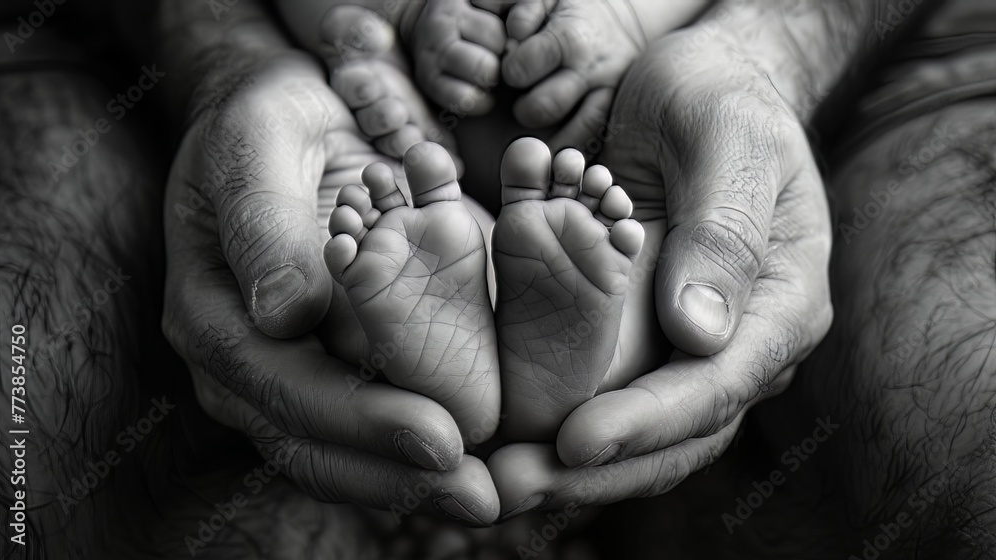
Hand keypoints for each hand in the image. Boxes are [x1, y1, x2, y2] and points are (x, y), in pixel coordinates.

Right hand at [162, 52, 497, 524]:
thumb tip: (286, 317)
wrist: (285, 122)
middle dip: (398, 476)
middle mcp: (244, 364)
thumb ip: (266, 225)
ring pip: (342, 453)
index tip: (439, 439)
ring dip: (416, 482)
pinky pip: (368, 425)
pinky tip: (476, 463)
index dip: (361, 421)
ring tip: (487, 497)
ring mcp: (285, 375)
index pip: (285, 389)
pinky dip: (416, 449)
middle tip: (480, 496)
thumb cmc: (265, 125)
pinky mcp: (329, 368)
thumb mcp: (258, 147)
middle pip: (314, 444)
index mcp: (212, 316)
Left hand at [489, 24, 832, 513]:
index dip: (646, 421)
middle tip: (511, 486)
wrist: (699, 88)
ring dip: (568, 468)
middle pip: (676, 434)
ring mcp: (691, 348)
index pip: (717, 384)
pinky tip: (503, 440)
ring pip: (638, 433)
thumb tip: (700, 335)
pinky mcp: (645, 339)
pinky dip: (555, 424)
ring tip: (495, 480)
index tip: (575, 443)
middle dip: (596, 471)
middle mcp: (741, 342)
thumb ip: (723, 230)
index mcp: (780, 302)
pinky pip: (605, 397)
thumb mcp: (727, 139)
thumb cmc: (720, 99)